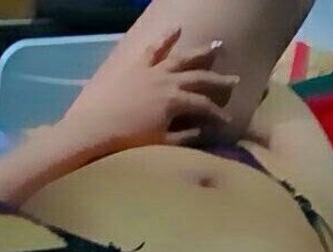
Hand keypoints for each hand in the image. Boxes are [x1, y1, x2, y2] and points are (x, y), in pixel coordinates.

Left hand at [60, 27, 239, 152]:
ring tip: (217, 46)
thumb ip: (186, 135)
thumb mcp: (163, 141)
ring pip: (182, 58)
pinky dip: (165, 38)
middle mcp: (168, 81)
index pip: (204, 106)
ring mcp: (152, 70)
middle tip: (235, 80)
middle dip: (219, 80)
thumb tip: (205, 130)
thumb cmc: (130, 139)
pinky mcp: (136, 66)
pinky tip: (176, 28)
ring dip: (200, 53)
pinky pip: (153, 48)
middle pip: (200, 78)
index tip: (228, 121)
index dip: (218, 114)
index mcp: (176, 101)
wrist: (97, 126)